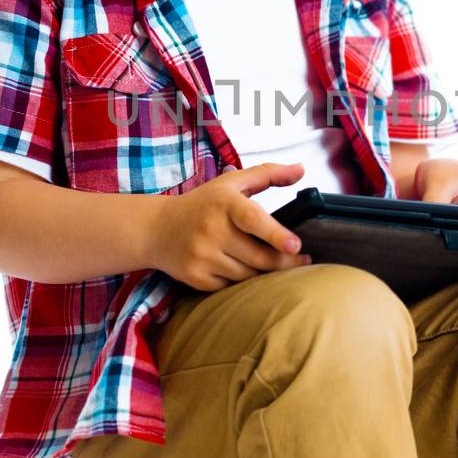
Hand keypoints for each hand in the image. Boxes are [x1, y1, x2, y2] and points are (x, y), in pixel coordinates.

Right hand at [151, 162, 314, 289]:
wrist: (156, 229)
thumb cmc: (203, 204)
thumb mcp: (231, 183)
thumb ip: (268, 174)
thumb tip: (301, 169)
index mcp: (224, 203)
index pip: (253, 220)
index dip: (276, 234)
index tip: (296, 245)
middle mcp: (211, 230)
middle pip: (259, 257)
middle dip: (284, 261)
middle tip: (301, 259)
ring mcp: (202, 256)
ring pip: (248, 275)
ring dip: (263, 272)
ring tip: (270, 262)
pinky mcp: (195, 277)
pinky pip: (231, 287)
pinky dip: (240, 282)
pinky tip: (242, 270)